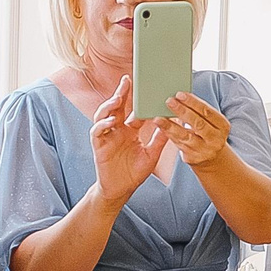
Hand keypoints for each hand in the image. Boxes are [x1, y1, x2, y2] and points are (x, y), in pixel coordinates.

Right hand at [87, 75, 168, 207]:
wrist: (120, 190)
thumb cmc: (134, 172)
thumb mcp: (152, 154)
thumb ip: (160, 139)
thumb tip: (173, 123)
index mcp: (130, 130)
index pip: (134, 110)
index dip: (138, 99)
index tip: (146, 87)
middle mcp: (117, 130)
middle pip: (117, 107)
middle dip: (121, 93)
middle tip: (127, 80)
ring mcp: (107, 136)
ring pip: (104, 115)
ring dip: (109, 106)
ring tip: (118, 98)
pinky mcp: (98, 145)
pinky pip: (97, 131)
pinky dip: (102, 125)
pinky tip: (111, 121)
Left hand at [155, 91, 232, 166]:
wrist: (211, 158)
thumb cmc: (207, 132)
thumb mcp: (210, 122)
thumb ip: (199, 111)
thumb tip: (179, 97)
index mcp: (223, 126)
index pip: (207, 112)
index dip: (193, 102)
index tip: (179, 94)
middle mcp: (216, 139)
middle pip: (198, 123)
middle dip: (182, 111)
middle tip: (169, 101)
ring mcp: (205, 150)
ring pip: (186, 136)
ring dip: (171, 126)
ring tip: (159, 118)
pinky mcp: (193, 158)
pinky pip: (179, 144)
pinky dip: (169, 134)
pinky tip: (161, 128)